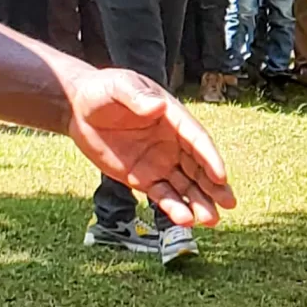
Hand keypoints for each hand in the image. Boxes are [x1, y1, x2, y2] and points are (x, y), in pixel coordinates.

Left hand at [65, 68, 235, 227]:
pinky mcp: (143, 178)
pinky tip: (183, 220)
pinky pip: (162, 195)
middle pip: (198, 167)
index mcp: (173, 117)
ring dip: (198, 202)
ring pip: (185, 185)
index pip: (197, 140)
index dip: (210, 158)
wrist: (77, 109)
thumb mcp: (118, 86)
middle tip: (229, 203)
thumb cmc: (101, 90)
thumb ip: (137, 96)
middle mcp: (172, 142)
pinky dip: (173, 207)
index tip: (221, 176)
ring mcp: (159, 162)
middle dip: (214, 186)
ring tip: (210, 220)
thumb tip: (157, 107)